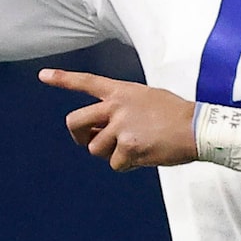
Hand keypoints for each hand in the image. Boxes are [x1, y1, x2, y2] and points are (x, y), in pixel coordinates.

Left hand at [41, 69, 199, 170]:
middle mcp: (116, 106)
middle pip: (75, 122)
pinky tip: (144, 157)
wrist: (197, 128)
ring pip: (95, 148)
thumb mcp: (146, 99)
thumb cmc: (176, 115)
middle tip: (89, 141)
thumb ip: (122, 109)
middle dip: (78, 136)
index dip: (63, 79)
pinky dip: (127, 165)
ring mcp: (121, 127)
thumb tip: (101, 132)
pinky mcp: (128, 147)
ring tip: (133, 148)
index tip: (43, 75)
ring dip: (110, 154)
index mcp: (121, 91)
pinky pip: (115, 164)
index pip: (87, 82)